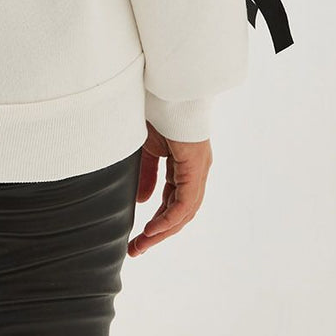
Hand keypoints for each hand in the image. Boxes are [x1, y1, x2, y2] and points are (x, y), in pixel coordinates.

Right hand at [127, 122, 211, 255]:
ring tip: (141, 245)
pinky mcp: (195, 165)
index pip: (173, 200)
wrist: (165, 86)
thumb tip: (144, 202)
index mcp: (185, 164)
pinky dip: (169, 218)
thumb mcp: (146, 149)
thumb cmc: (155, 111)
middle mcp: (195, 170)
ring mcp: (198, 168)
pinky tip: (153, 229)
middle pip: (180, 211)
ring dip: (162, 231)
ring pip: (184, 211)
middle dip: (157, 233)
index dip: (156, 220)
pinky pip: (185, 202)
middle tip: (137, 249)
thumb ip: (146, 175)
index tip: (137, 236)